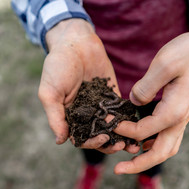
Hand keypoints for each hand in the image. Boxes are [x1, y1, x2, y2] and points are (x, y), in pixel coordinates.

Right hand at [39, 19, 139, 153]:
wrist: (76, 42)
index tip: (103, 139)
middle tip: (122, 146)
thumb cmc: (58, 66)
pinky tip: (139, 125)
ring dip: (122, 137)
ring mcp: (100, 106)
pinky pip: (121, 111)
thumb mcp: (49, 92)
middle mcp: (85, 114)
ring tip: (134, 143)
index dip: (92, 143)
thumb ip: (55, 117)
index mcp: (69, 117)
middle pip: (99, 136)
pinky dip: (129, 120)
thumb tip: (60, 141)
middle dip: (110, 144)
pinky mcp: (113, 95)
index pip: (82, 138)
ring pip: (112, 127)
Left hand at [113, 14, 188, 173]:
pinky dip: (154, 143)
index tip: (106, 118)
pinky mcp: (181, 111)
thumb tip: (132, 102)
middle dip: (138, 164)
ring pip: (166, 147)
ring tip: (127, 158)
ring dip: (146, 156)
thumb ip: (145, 87)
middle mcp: (180, 119)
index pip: (143, 131)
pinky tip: (141, 139)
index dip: (122, 129)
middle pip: (160, 153)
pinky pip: (168, 135)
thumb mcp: (164, 64)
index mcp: (174, 111)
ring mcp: (182, 117)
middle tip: (117, 169)